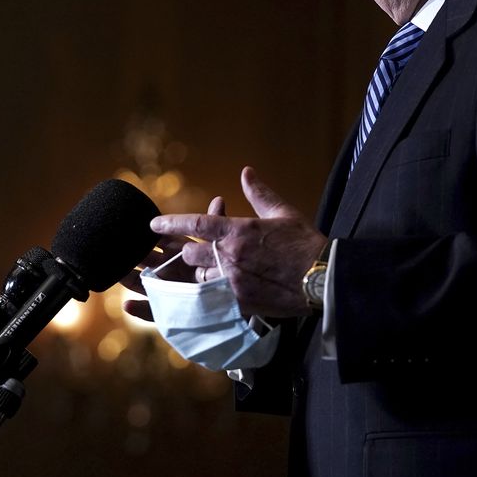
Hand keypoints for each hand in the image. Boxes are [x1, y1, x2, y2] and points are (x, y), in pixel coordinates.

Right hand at [120, 196, 225, 321]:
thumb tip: (218, 200)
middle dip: (133, 255)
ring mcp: (169, 290)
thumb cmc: (227, 271)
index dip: (150, 235)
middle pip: (148, 261)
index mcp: (182, 253)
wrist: (236, 303)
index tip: (135, 227)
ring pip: (145, 284)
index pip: (163, 240)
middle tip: (117, 248)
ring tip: (117, 274)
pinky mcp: (169, 312)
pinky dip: (139, 309)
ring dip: (130, 280)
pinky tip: (127, 305)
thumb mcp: (223, 246)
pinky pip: (152, 312)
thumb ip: (218, 225)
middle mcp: (172, 270)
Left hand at [151, 166, 325, 317]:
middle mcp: (230, 256)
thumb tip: (246, 172)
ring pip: (196, 279)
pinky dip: (206, 297)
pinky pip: (210, 301)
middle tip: (192, 250)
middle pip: (189, 253)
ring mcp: (232, 283)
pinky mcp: (239, 304)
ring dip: (197, 274)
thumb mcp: (282, 213)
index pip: (194, 223)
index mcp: (237, 230)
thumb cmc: (304, 243)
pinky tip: (205, 297)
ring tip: (205, 272)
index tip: (153, 224)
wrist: (323, 278)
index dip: (169, 223)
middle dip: (187, 251)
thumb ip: (259, 193)